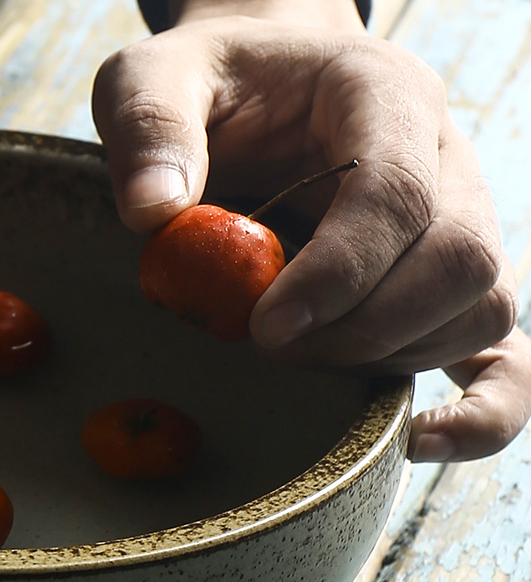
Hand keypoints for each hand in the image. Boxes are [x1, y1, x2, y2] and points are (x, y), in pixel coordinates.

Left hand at [92, 3, 528, 460]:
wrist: (260, 93)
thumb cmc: (213, 87)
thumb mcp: (153, 79)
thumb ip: (149, 128)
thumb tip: (154, 214)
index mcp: (380, 93)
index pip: (397, 190)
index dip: (341, 271)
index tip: (266, 325)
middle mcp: (440, 157)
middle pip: (457, 259)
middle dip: (362, 326)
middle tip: (270, 345)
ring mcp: (458, 220)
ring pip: (477, 309)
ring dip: (387, 357)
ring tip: (296, 356)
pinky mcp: (444, 282)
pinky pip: (501, 350)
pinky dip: (480, 408)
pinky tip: (420, 439)